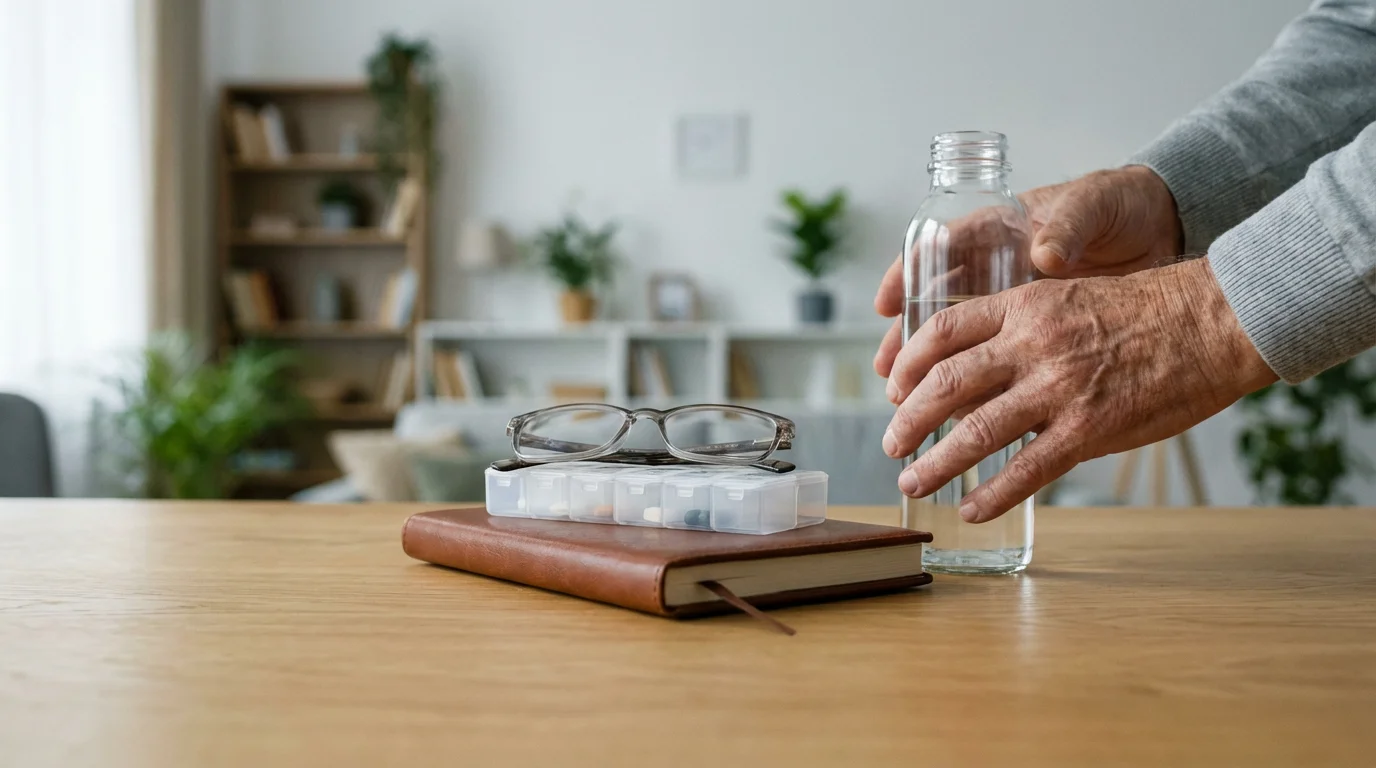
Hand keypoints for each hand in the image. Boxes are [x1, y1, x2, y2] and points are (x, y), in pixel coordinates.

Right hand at [873, 166, 1183, 377]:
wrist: (1170, 227)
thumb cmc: (1125, 206)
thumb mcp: (1096, 205)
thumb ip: (1070, 227)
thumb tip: (1044, 256)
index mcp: (1002, 229)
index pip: (939, 250)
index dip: (906, 275)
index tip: (885, 303)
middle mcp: (1000, 268)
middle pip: (941, 307)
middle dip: (908, 345)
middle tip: (888, 375)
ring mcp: (1021, 304)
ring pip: (965, 342)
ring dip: (934, 375)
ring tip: (908, 405)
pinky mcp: (1044, 330)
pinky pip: (1004, 362)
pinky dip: (981, 388)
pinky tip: (962, 415)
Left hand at [880, 258, 1276, 522]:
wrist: (1213, 320)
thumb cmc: (1147, 310)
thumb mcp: (1069, 299)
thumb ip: (1022, 329)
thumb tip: (979, 372)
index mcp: (1023, 307)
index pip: (941, 331)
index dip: (906, 364)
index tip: (892, 388)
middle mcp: (1031, 344)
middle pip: (944, 383)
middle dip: (907, 420)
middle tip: (891, 444)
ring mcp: (1059, 388)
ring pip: (975, 431)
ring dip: (935, 463)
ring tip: (913, 482)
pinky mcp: (1090, 429)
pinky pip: (1026, 469)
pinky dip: (991, 494)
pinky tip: (971, 508)